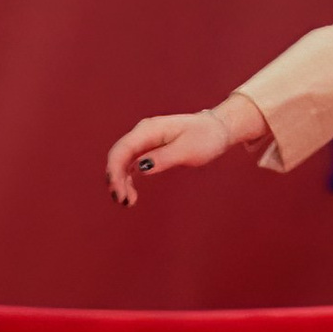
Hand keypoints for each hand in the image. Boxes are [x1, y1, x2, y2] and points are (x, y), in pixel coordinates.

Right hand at [105, 95, 267, 206]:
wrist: (217, 129)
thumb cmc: (206, 137)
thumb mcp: (189, 150)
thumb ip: (164, 158)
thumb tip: (140, 168)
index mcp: (150, 129)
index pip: (123, 149)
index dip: (115, 171)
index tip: (119, 192)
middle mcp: (143, 133)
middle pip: (119, 156)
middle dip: (116, 179)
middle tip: (123, 202)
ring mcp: (144, 141)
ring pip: (123, 162)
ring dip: (121, 182)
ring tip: (128, 202)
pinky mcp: (148, 149)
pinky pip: (132, 164)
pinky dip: (129, 179)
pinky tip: (132, 195)